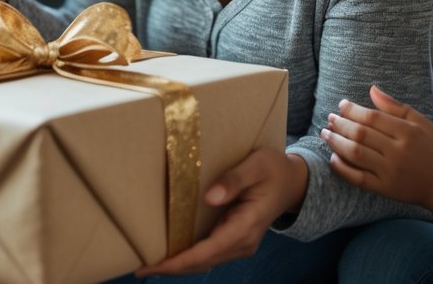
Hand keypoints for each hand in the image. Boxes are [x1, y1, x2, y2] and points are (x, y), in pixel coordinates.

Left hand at [136, 149, 307, 276]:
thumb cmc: (273, 169)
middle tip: (140, 267)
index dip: (179, 261)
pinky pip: (208, 254)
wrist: (293, 181)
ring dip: (178, 265)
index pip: (207, 251)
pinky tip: (170, 253)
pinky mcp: (234, 240)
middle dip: (171, 267)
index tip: (154, 264)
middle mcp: (242, 242)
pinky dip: (188, 257)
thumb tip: (210, 198)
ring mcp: (239, 244)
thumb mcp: (256, 165)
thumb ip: (234, 180)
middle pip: (202, 262)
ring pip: (204, 261)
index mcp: (246, 226)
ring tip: (149, 263)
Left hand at [321, 85, 432, 209]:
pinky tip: (332, 158)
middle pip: (360, 134)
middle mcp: (398, 152)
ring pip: (355, 154)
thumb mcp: (422, 123)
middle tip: (330, 118)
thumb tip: (372, 89)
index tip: (341, 105)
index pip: (372, 117)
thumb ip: (396, 107)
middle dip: (340, 124)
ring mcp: (391, 172)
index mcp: (408, 133)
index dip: (353, 110)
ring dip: (336, 142)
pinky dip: (342, 168)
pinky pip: (357, 178)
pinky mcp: (385, 189)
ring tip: (325, 133)